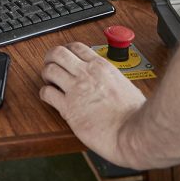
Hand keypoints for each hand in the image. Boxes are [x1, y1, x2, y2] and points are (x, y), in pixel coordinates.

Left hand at [40, 42, 145, 166]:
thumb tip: (112, 82)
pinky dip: (44, 93)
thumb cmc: (135, 115)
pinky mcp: (67, 108)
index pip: (77, 47)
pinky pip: (47, 93)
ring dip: (46, 74)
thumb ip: (112, 80)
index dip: (67, 50)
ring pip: (49, 70)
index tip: (65, 55)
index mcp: (101, 67)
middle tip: (50, 64)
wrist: (132, 133)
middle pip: (58, 53)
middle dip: (51, 57)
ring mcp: (75, 90)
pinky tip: (49, 97)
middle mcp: (86, 74)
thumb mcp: (126, 85)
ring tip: (49, 81)